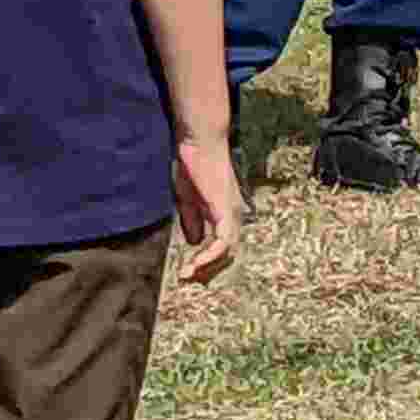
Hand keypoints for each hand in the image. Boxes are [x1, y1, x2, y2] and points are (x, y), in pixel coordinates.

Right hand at [170, 129, 242, 289]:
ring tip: (187, 274)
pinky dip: (210, 256)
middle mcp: (233, 216)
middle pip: (228, 255)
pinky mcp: (225, 211)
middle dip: (207, 270)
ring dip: (207, 267)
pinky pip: (223, 242)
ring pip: (228, 253)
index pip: (222, 247)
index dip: (206, 262)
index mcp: (225, 213)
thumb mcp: (188, 199)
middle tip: (187, 278)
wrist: (199, 141)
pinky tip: (195, 263)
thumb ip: (192, 221)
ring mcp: (232, 214)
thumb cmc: (193, 164)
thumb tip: (193, 243)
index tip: (186, 271)